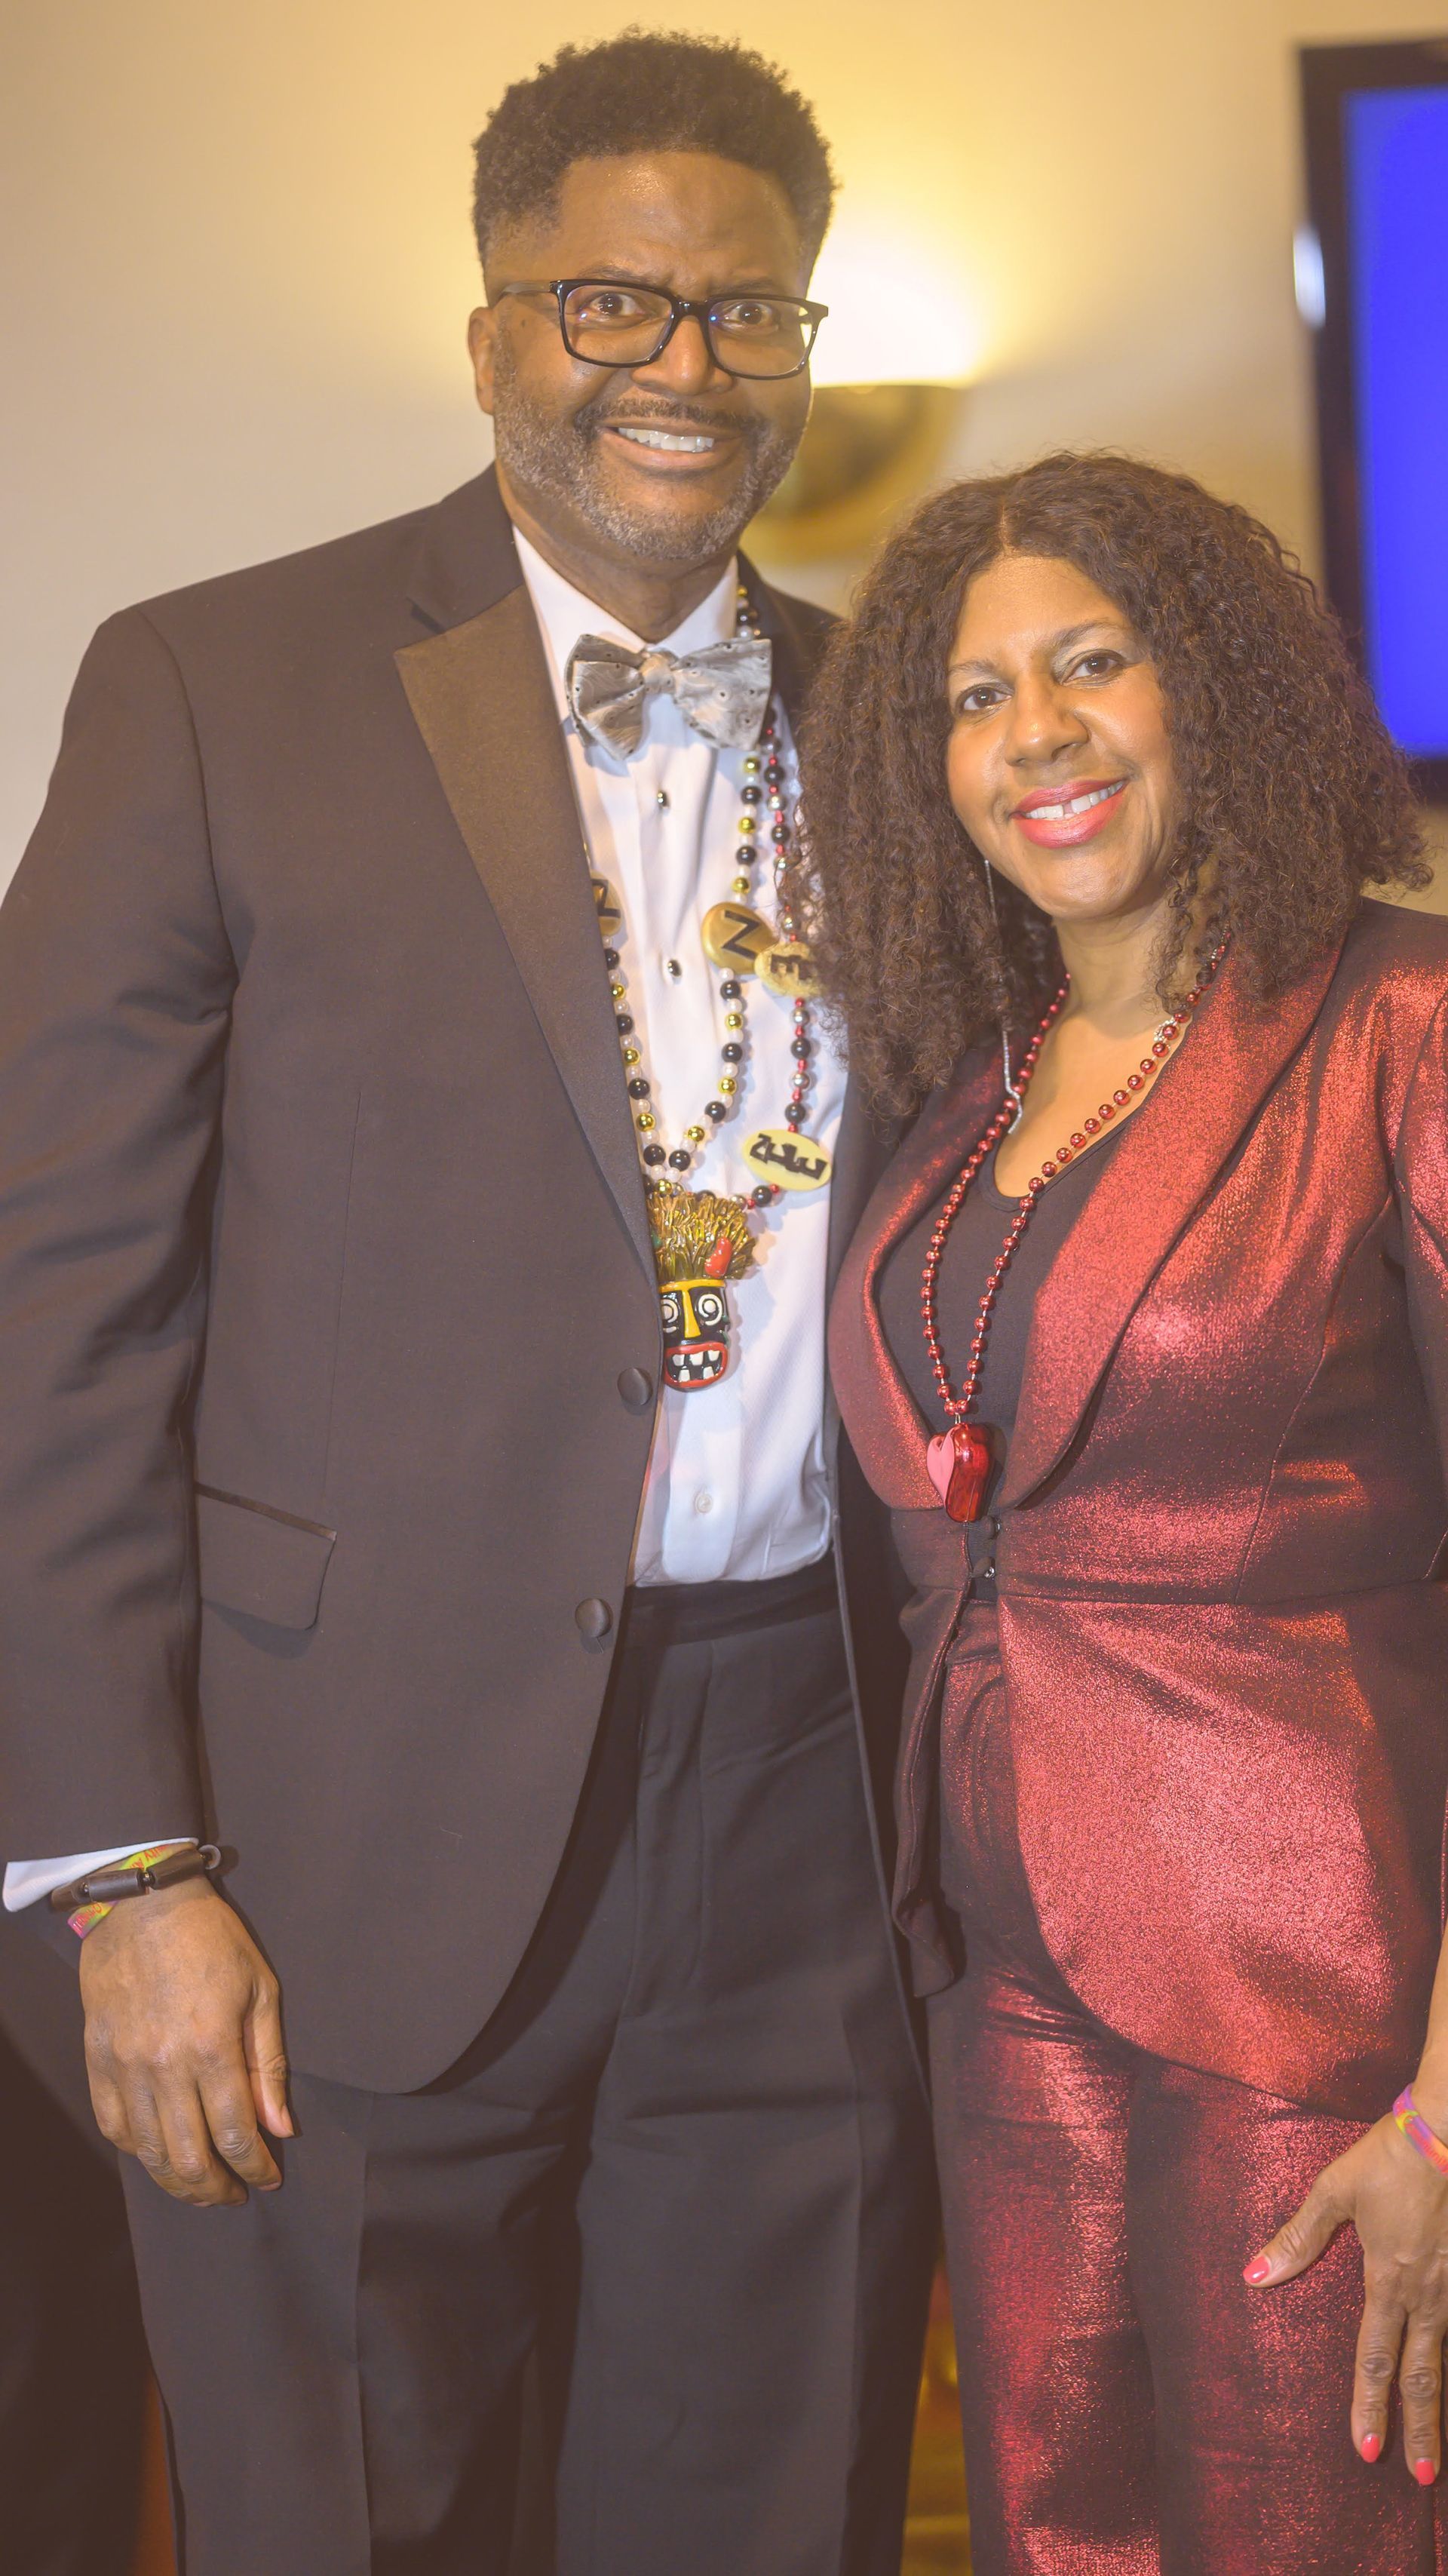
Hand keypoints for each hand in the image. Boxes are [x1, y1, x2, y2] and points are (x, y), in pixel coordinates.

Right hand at [80, 1876, 291, 2205]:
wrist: (144, 1904)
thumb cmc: (211, 1939)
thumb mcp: (260, 1990)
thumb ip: (269, 2064)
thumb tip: (280, 2127)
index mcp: (212, 2047)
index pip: (237, 2134)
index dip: (256, 2168)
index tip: (269, 2179)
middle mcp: (164, 2066)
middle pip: (190, 2157)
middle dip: (217, 2189)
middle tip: (233, 2195)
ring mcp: (125, 2065)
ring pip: (149, 2151)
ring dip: (177, 2181)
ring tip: (200, 2187)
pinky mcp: (97, 2059)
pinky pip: (113, 2124)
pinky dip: (136, 2151)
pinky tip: (156, 2155)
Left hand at [1245, 2112, 1447, 2480]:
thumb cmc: (1390, 2156)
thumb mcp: (1335, 2190)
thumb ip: (1298, 2238)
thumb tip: (1253, 2277)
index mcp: (1389, 2279)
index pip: (1374, 2358)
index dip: (1369, 2407)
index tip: (1364, 2452)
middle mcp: (1429, 2294)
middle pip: (1422, 2376)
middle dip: (1419, 2431)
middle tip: (1419, 2480)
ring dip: (1442, 2405)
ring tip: (1441, 2449)